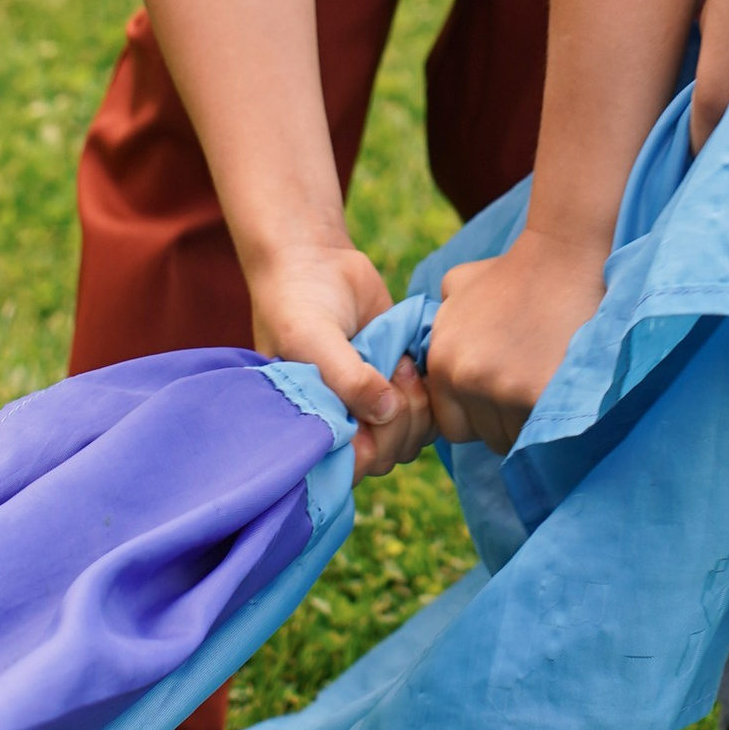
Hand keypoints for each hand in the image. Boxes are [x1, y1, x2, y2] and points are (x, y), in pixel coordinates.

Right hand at [247, 237, 432, 477]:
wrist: (315, 260)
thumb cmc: (297, 302)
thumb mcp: (310, 338)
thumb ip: (346, 378)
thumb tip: (386, 412)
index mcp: (311, 426)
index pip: (349, 469)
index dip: (368, 450)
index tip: (366, 411)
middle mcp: (343, 423)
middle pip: (389, 455)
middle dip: (398, 421)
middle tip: (391, 371)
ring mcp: (375, 404)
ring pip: (414, 436)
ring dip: (417, 405)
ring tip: (401, 363)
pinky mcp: (402, 382)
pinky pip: (431, 409)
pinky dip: (430, 390)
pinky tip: (413, 358)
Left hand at [424, 225, 608, 456]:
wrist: (560, 257)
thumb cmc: (511, 272)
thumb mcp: (456, 286)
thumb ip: (439, 322)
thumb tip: (430, 349)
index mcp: (443, 360)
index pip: (453, 427)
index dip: (478, 419)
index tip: (500, 402)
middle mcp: (465, 378)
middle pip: (484, 436)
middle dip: (504, 423)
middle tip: (527, 394)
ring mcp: (501, 388)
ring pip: (514, 438)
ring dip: (528, 423)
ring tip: (544, 389)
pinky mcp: (538, 394)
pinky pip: (541, 431)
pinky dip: (550, 417)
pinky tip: (558, 391)